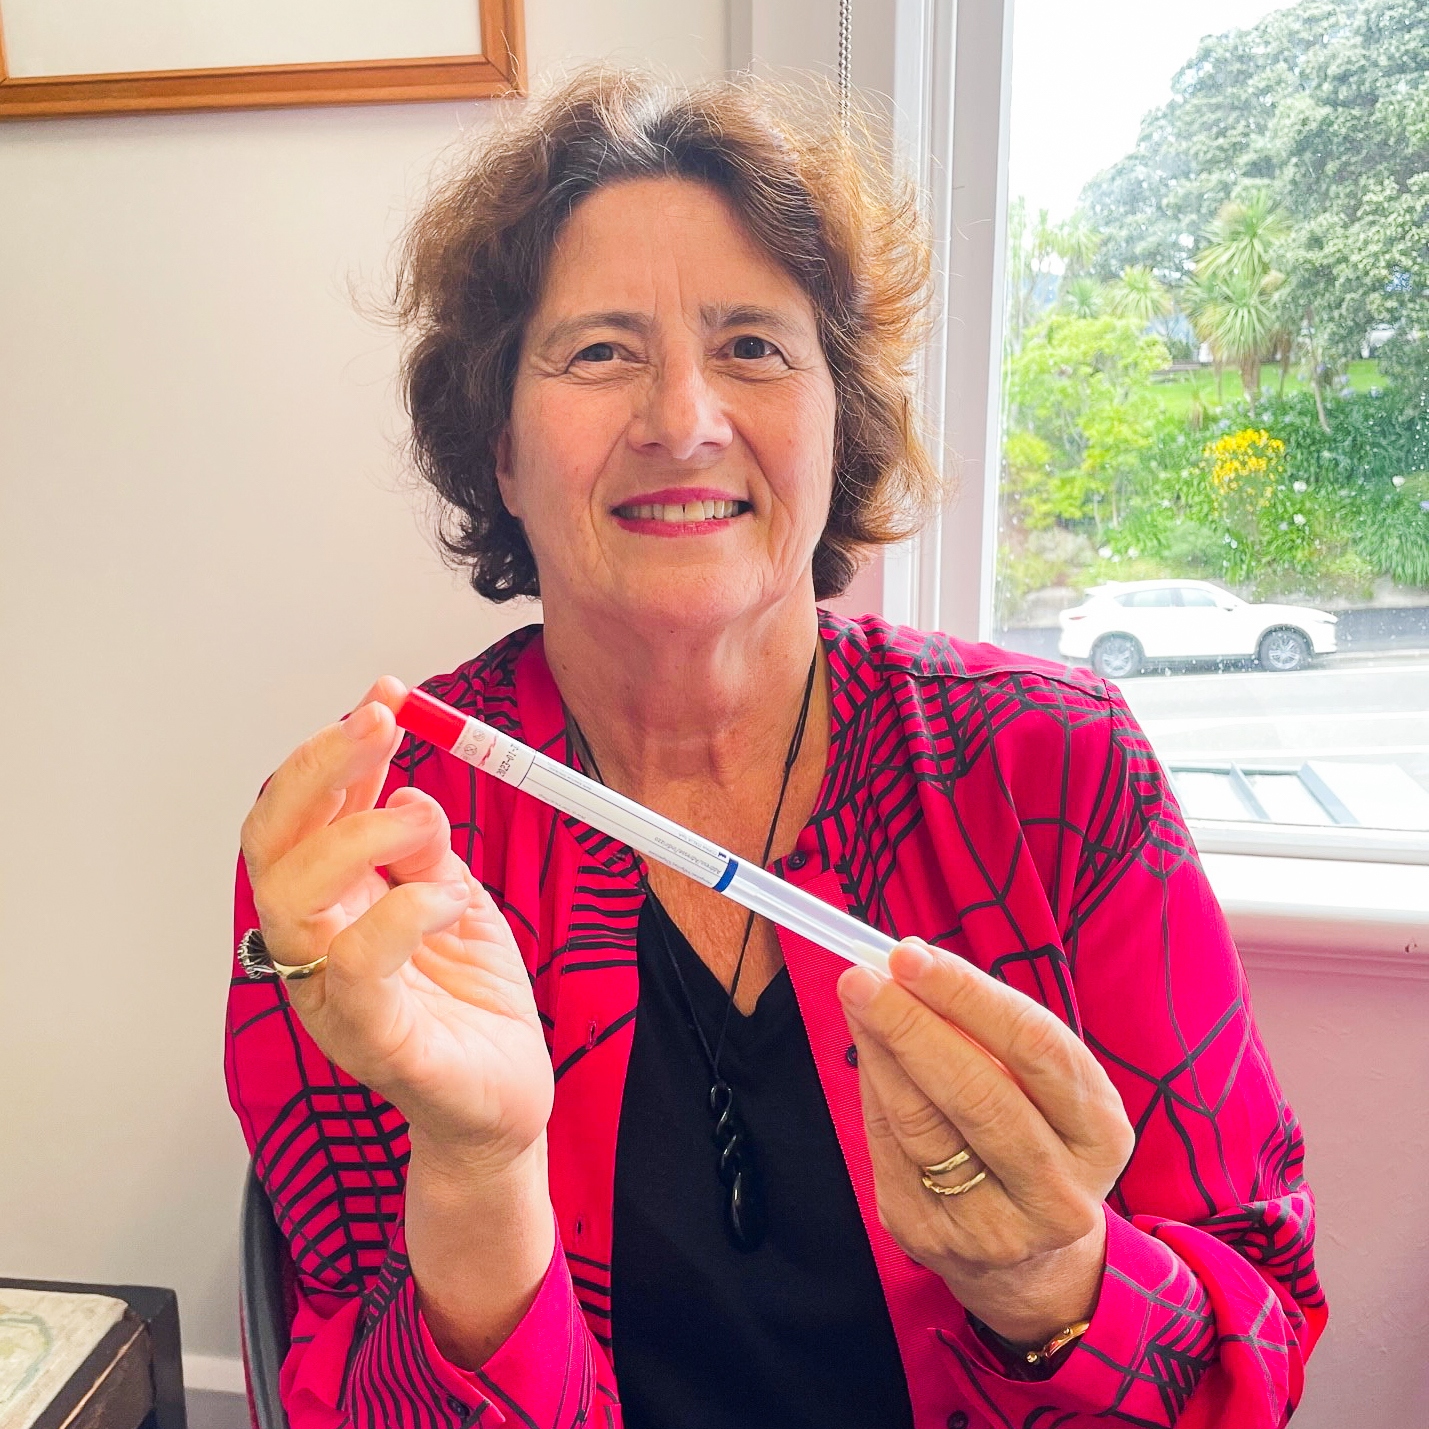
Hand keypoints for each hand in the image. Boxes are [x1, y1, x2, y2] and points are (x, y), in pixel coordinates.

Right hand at [240, 678, 553, 1168]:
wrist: (504, 1100)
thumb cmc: (470, 1003)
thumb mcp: (453, 897)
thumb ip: (422, 844)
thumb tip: (402, 777)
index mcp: (331, 905)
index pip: (300, 816)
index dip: (332, 752)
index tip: (383, 700)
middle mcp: (314, 946)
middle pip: (272, 844)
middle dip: (320, 770)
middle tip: (379, 725)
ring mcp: (334, 994)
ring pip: (292, 900)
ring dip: (358, 836)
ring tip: (421, 823)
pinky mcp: (375, 1040)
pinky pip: (358, 968)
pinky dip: (402, 913)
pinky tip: (445, 899)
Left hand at [837, 940, 1134, 1345]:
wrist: (1030, 1259)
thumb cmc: (1033, 1133)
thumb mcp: (1041, 1083)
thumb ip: (986, 1027)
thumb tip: (908, 965)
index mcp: (1100, 1132)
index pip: (1034, 1047)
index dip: (967, 996)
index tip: (910, 955)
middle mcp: (1058, 1189)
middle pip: (976, 1092)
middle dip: (911, 1023)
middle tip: (864, 975)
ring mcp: (995, 1225)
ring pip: (924, 1123)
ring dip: (880, 1050)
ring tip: (859, 999)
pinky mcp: (932, 1237)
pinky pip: (889, 1149)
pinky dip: (873, 1089)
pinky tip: (866, 1051)